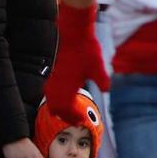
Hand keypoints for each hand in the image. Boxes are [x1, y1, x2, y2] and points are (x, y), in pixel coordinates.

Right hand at [45, 3, 108, 120]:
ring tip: (68, 114)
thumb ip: (102, 79)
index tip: (81, 121)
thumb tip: (106, 90)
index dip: (73, 116)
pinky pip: (50, 92)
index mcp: (68, 84)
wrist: (74, 36)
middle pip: (57, 106)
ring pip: (51, 100)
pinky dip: (54, 100)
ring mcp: (55, 79)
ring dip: (59, 109)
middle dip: (66, 115)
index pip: (67, 107)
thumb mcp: (98, 66)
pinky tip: (61, 100)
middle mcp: (59, 83)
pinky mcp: (55, 74)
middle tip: (76, 121)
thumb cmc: (86, 50)